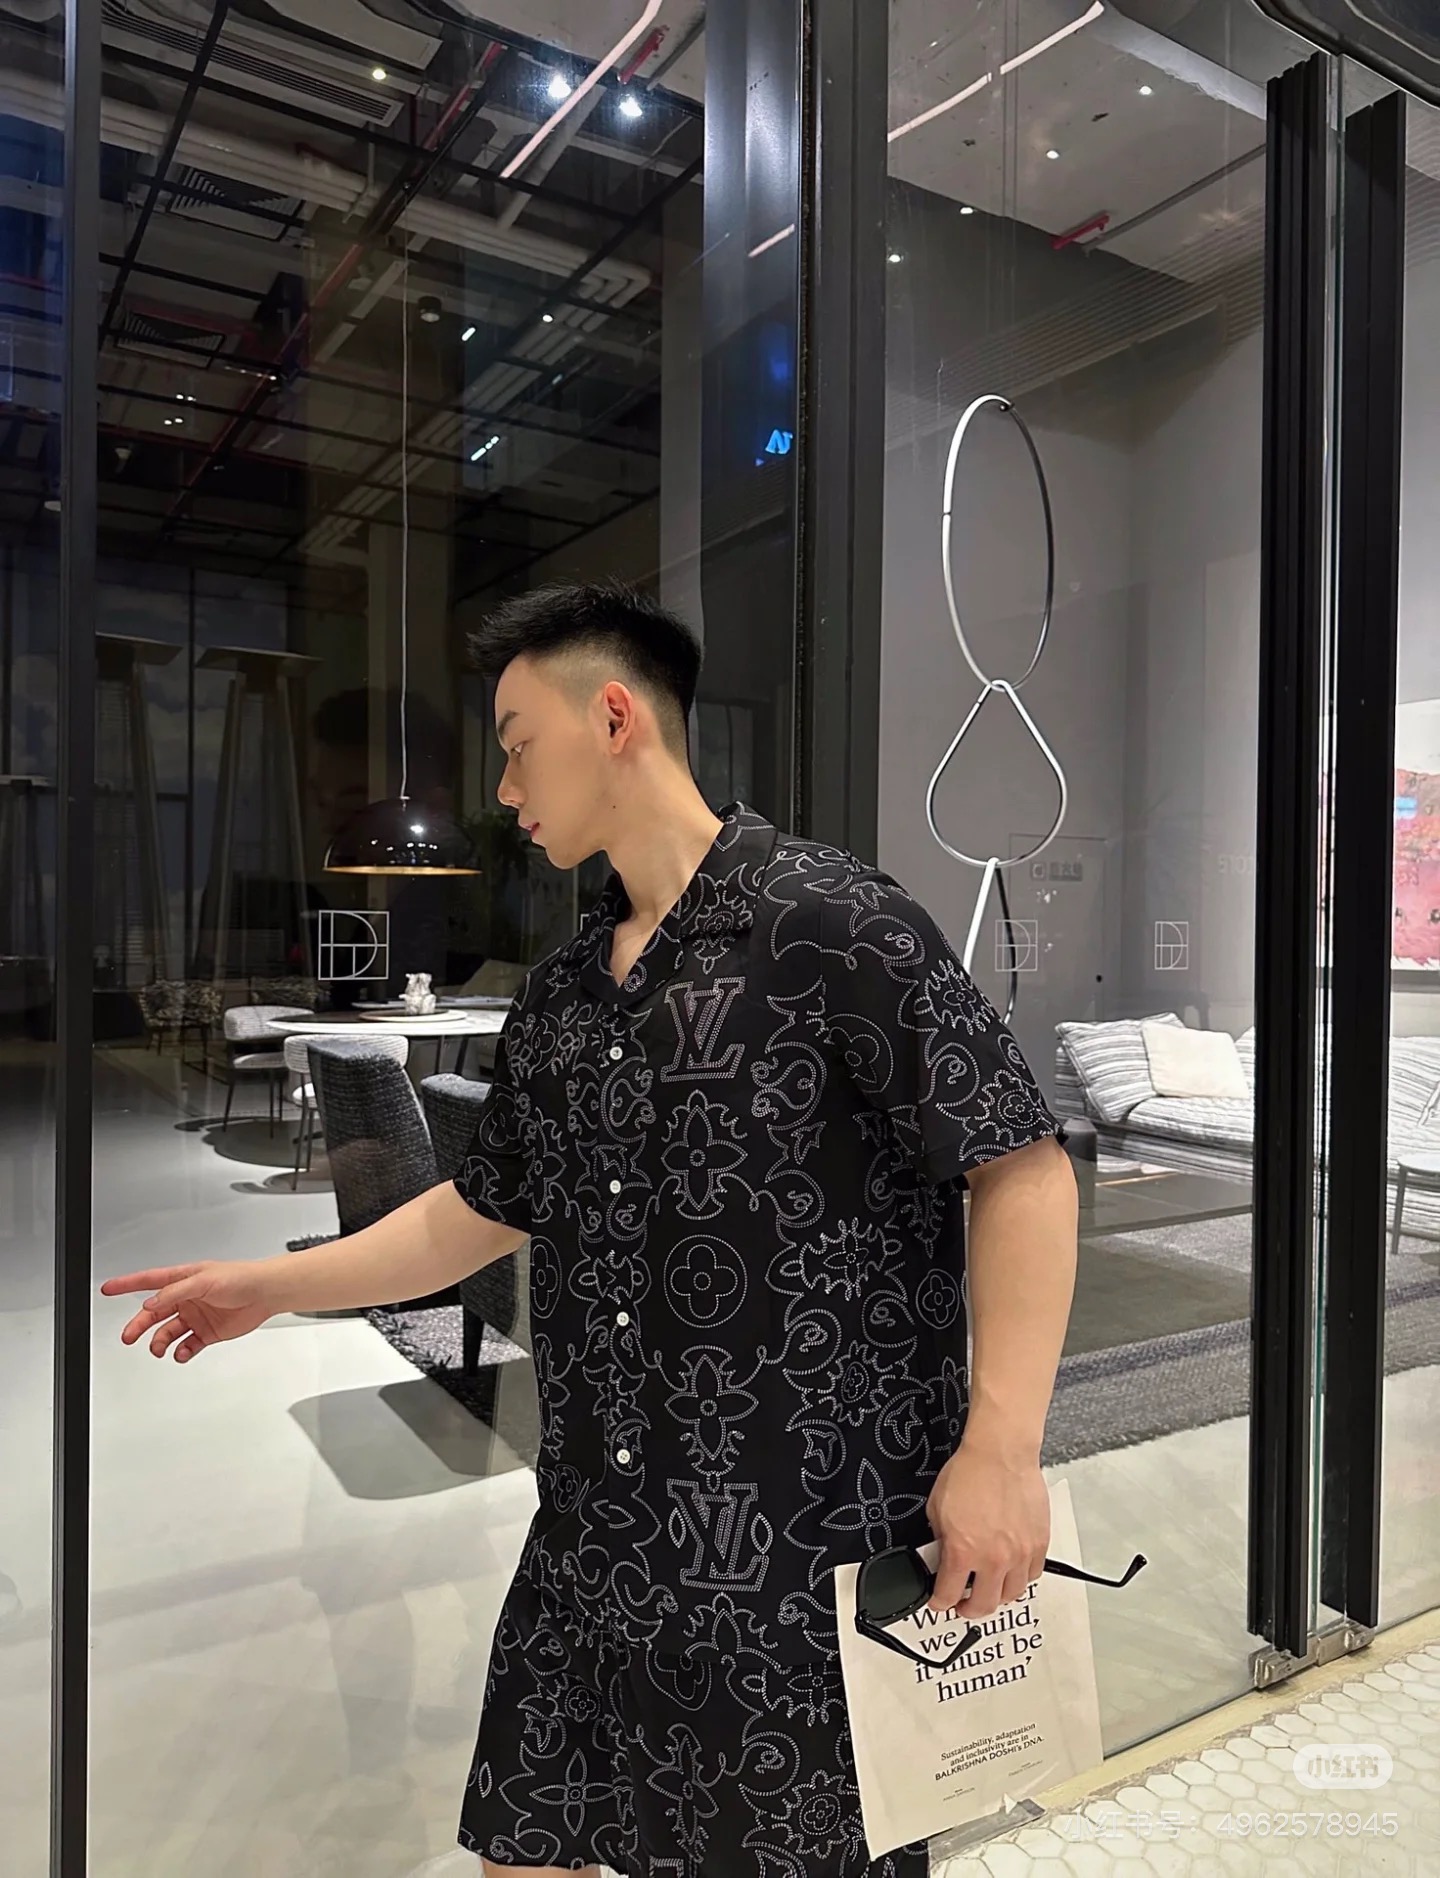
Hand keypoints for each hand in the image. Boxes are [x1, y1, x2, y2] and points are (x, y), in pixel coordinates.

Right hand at [99, 1261, 277, 1362]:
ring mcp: (195, 1316)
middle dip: (138, 1325)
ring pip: (167, 1332)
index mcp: (182, 1280)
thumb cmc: (240, 1277)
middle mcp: (186, 1299)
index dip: (126, 1284)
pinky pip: (187, 1345)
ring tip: (159, 1349)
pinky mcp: (207, 1333)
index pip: (147, 1281)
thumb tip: (151, 1303)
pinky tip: (181, 1352)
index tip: (108, 1289)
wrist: (265, 1293)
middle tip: (128, 1336)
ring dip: (160, 1342)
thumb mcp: (204, 1280)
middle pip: (153, 1314)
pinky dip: (181, 1351)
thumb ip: (176, 1292)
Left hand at [925, 1438, 1050, 1618]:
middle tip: (963, 1604)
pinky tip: (1013, 1570)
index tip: (939, 1602)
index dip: (939, 1603)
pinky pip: (1033, 1574)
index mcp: (963, 1552)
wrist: (1000, 1452)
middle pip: (983, 1606)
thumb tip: (940, 1553)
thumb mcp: (936, 1508)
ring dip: (998, 1596)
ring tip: (989, 1589)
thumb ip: (939, 1539)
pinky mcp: (1038, 1543)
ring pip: (1012, 1594)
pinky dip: (1021, 1578)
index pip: (948, 1595)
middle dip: (969, 1610)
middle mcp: (993, 1559)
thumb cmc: (970, 1472)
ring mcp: (1019, 1554)